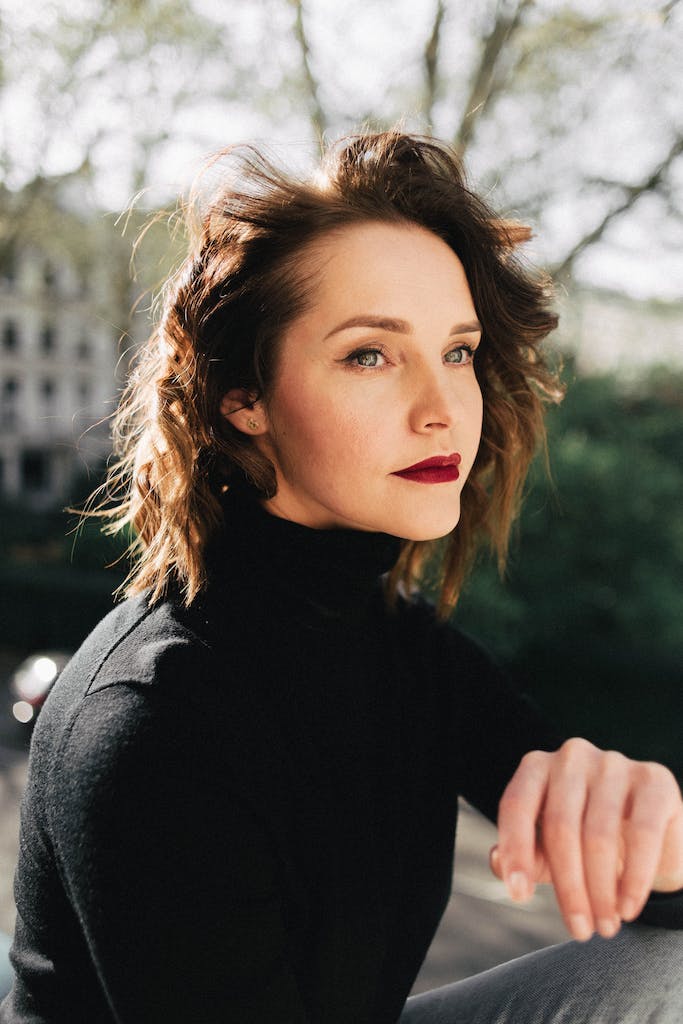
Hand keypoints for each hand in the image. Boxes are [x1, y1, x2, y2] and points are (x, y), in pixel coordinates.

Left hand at [489, 737, 682, 940]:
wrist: (651, 834)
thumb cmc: (586, 841)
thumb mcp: (550, 851)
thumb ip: (523, 856)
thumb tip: (497, 862)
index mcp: (536, 767)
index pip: (516, 805)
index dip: (515, 851)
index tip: (519, 896)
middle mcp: (572, 756)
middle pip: (560, 826)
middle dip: (568, 887)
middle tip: (579, 931)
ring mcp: (613, 763)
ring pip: (599, 834)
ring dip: (601, 890)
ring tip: (605, 926)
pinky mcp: (654, 779)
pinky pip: (642, 833)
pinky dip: (634, 878)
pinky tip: (628, 908)